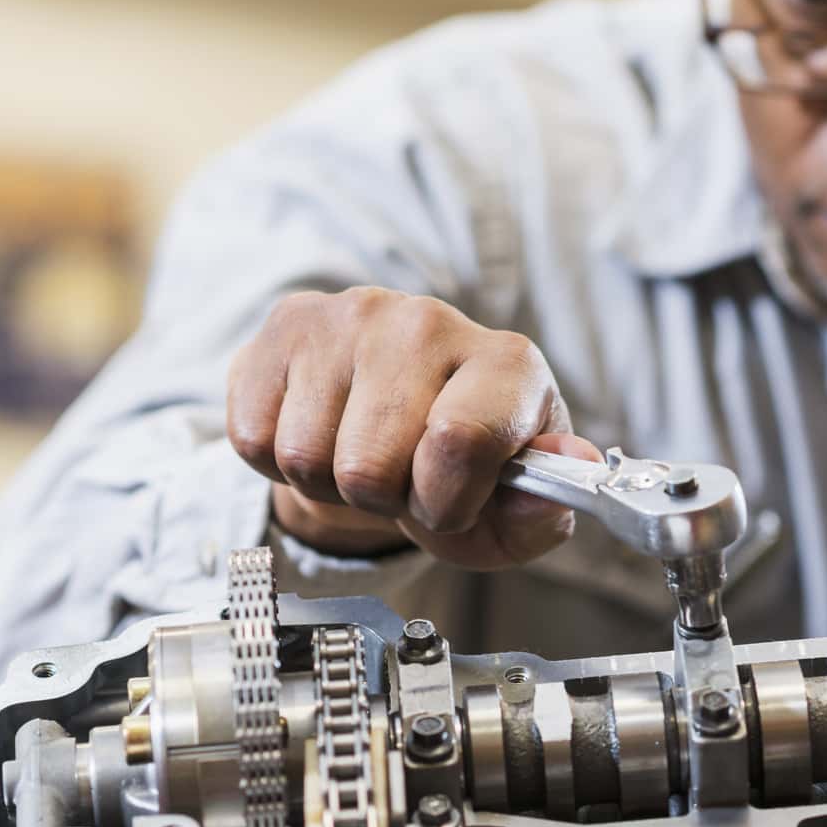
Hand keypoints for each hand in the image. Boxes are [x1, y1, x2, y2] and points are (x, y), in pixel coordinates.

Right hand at [226, 288, 598, 567]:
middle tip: (401, 481)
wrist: (402, 422)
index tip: (450, 502)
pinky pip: (253, 436)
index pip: (458, 441)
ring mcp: (353, 315)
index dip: (444, 502)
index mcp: (507, 363)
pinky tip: (322, 434)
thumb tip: (572, 469)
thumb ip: (544, 508)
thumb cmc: (464, 468)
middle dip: (381, 499)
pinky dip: (278, 463)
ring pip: (304, 457)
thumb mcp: (513, 510)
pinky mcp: (287, 324)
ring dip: (328, 484)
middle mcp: (429, 323)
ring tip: (362, 457)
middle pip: (367, 466)